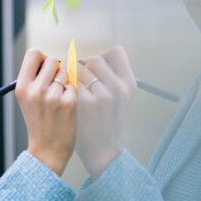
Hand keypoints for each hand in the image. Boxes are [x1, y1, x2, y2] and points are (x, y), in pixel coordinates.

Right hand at [15, 48, 76, 175]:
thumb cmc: (38, 120)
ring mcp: (53, 96)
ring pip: (65, 73)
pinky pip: (73, 85)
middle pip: (52, 60)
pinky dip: (71, 93)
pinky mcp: (69, 103)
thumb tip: (50, 58)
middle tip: (53, 83)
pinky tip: (66, 106)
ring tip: (58, 98)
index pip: (33, 53)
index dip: (41, 58)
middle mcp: (36, 90)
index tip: (44, 69)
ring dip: (63, 82)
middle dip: (55, 69)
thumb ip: (34, 78)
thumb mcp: (26, 98)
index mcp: (22, 87)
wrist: (48, 149)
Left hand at [75, 46, 136, 179]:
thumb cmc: (106, 120)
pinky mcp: (86, 102)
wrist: (103, 149)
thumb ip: (111, 75)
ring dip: (78, 80)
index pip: (116, 51)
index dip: (103, 56)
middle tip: (87, 84)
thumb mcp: (119, 97)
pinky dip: (72, 90)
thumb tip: (92, 57)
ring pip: (82, 71)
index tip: (97, 69)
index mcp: (129, 84)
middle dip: (87, 68)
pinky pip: (73, 84)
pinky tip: (76, 103)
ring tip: (83, 96)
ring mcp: (103, 95)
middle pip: (96, 58)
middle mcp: (119, 87)